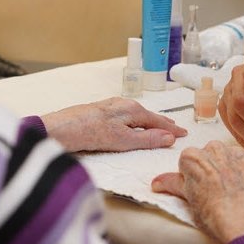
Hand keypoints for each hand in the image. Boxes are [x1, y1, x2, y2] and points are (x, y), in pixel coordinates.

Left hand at [41, 97, 187, 152]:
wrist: (59, 129)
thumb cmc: (89, 133)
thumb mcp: (122, 140)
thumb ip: (146, 139)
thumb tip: (169, 137)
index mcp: (131, 109)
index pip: (157, 120)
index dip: (171, 129)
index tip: (184, 134)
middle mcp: (122, 104)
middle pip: (148, 115)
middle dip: (162, 122)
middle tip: (176, 129)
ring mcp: (111, 106)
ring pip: (136, 115)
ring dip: (149, 121)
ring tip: (158, 126)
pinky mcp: (100, 112)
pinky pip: (126, 116)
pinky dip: (137, 121)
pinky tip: (133, 125)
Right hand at [151, 142, 243, 243]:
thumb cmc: (214, 217)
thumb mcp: (188, 200)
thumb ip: (172, 184)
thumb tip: (157, 182)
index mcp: (192, 157)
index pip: (190, 160)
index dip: (196, 175)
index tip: (201, 188)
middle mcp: (215, 149)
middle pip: (212, 153)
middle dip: (215, 167)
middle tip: (219, 190)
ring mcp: (238, 154)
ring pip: (235, 154)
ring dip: (237, 167)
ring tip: (238, 191)